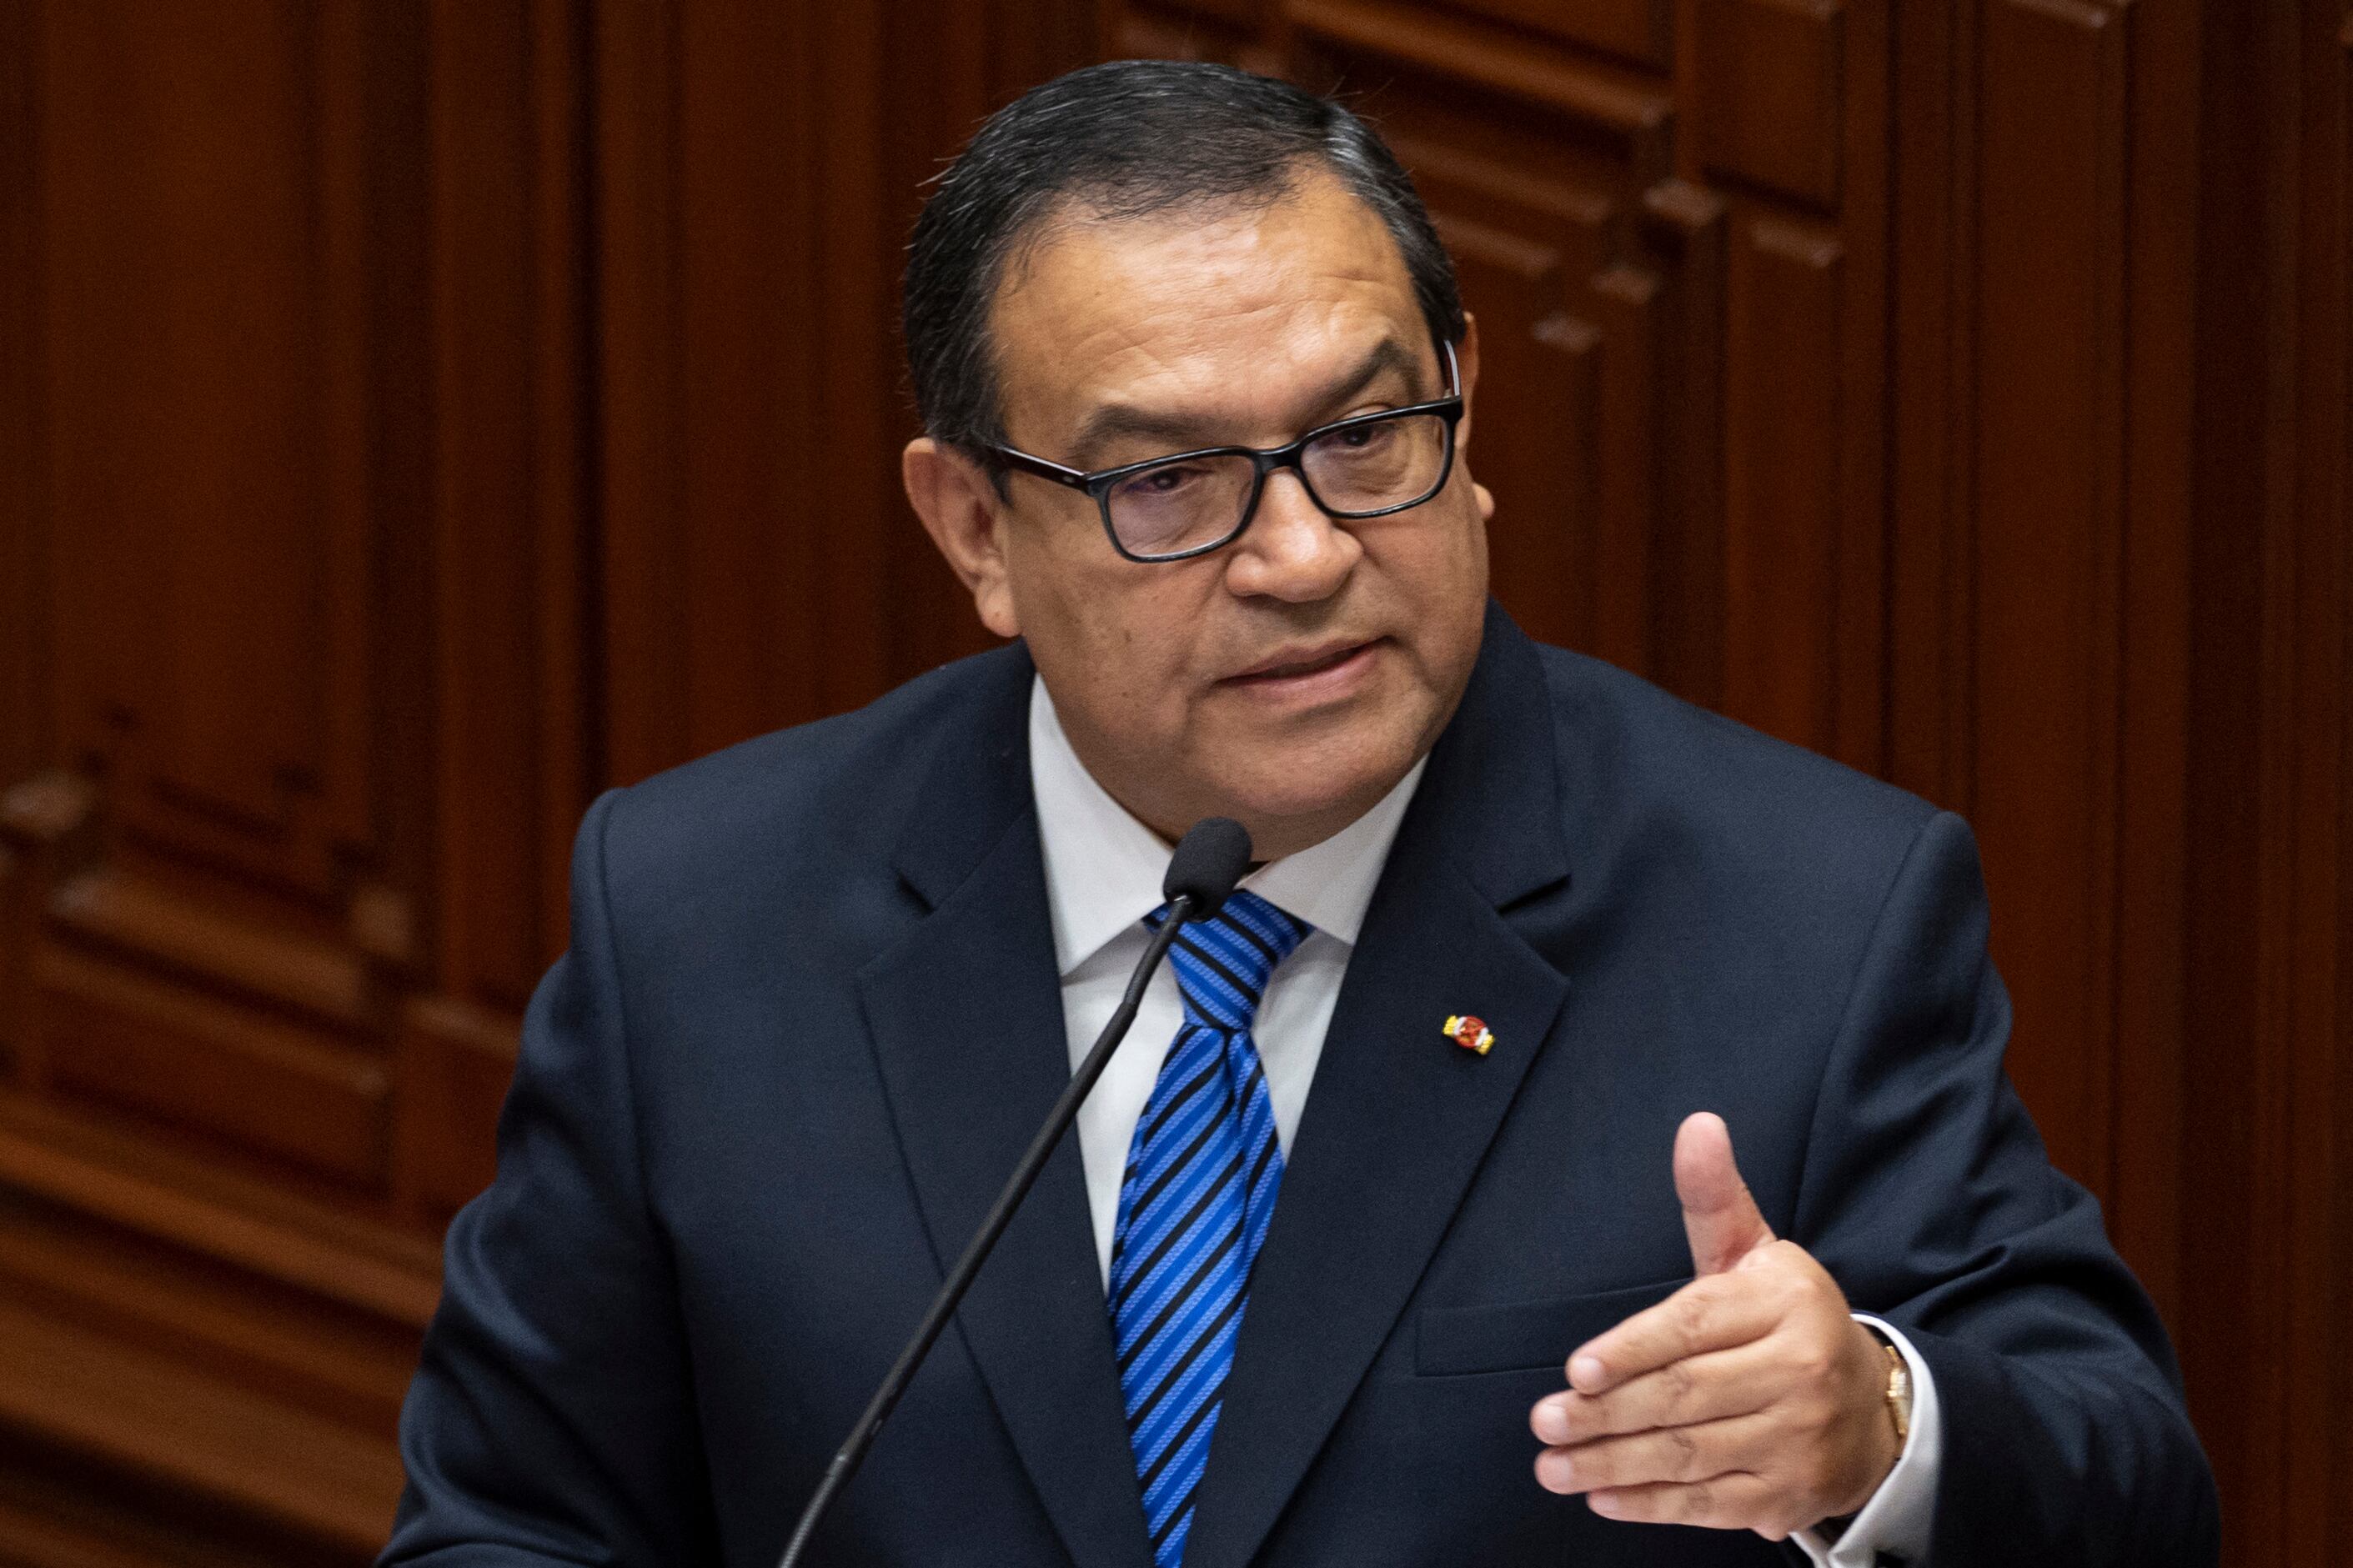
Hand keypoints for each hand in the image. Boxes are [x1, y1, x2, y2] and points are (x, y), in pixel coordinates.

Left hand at [1528, 1112, 1902, 1538]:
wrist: (1873, 1410)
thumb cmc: (1787, 1321)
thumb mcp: (1754, 1252)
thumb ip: (1713, 1197)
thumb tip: (1697, 1126)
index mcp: (1784, 1306)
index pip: (1695, 1328)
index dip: (1633, 1350)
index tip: (1578, 1369)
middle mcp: (1798, 1373)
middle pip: (1685, 1395)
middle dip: (1606, 1412)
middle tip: (1545, 1421)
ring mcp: (1795, 1441)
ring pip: (1689, 1454)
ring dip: (1613, 1464)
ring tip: (1555, 1465)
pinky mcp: (1786, 1497)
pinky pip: (1708, 1502)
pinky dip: (1652, 1504)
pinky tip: (1604, 1496)